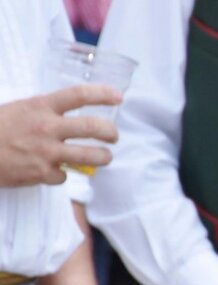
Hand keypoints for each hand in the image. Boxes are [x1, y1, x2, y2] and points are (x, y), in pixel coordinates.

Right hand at [0, 85, 122, 187]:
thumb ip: (44, 112)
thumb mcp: (18, 110)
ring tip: (104, 156)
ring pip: (91, 156)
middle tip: (114, 136)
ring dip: (103, 157)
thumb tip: (67, 115)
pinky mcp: (43, 173)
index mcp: (40, 106)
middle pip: (94, 127)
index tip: (118, 96)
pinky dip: (61, 175)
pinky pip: (65, 176)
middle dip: (111, 132)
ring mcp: (47, 152)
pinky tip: (52, 171)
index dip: (102, 94)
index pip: (78, 95)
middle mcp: (47, 127)